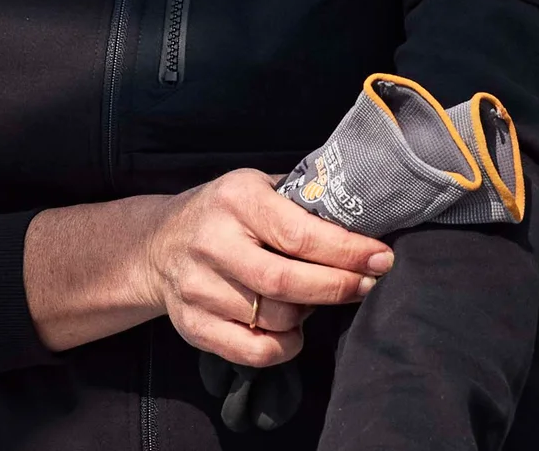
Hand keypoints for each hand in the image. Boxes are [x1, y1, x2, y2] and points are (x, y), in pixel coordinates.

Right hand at [139, 168, 393, 366]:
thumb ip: (300, 202)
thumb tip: (361, 219)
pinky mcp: (192, 325)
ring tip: (317, 296)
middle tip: (366, 284)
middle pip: (287, 282)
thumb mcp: (256, 187)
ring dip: (309, 314)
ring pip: (274, 319)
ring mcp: (198, 288)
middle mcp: (213, 243)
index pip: (299, 233)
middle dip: (337, 287)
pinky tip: (294, 329)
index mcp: (236, 200)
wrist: (157, 244)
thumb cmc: (225, 214)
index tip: (381, 258)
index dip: (347, 251)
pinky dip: (285, 346)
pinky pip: (254, 351)